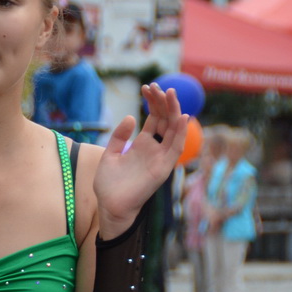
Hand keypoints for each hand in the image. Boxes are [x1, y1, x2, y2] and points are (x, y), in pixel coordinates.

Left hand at [95, 83, 186, 235]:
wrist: (110, 205)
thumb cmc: (109, 183)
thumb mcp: (110, 154)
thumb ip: (119, 137)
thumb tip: (130, 117)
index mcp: (143, 144)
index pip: (154, 118)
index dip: (152, 102)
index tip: (147, 87)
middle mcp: (155, 148)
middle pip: (165, 120)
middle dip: (163, 102)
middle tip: (158, 86)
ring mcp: (160, 157)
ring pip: (173, 130)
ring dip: (174, 111)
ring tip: (171, 93)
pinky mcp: (163, 168)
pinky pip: (175, 148)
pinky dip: (180, 133)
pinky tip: (182, 117)